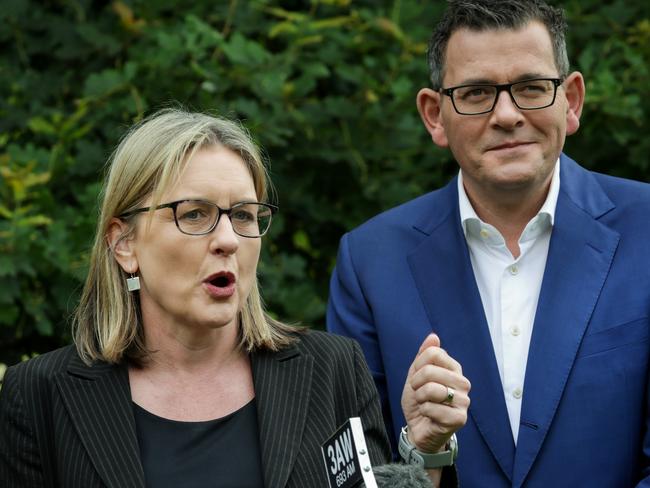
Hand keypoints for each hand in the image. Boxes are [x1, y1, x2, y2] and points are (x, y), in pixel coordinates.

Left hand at [401, 333, 470, 452]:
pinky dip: (424, 412)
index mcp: (454, 369)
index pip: (434, 353)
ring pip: (431, 389)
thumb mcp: (416, 375)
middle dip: (416, 384)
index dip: (418, 366)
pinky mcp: (460, 418)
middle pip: (430, 371)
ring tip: (424, 404)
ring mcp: (464, 401)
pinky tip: (429, 416)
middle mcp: (463, 382)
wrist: (418, 428)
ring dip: (420, 398)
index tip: (417, 378)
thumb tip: (433, 336)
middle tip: (419, 394)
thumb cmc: (420, 400)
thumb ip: (424, 355)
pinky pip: (432, 408)